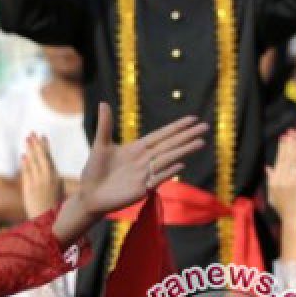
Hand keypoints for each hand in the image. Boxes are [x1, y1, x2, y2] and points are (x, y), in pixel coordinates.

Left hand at [20, 134, 62, 217]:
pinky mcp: (29, 188)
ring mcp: (38, 183)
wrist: (48, 221)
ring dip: (30, 150)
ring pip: (33, 163)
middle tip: (32, 133)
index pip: (50, 157)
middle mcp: (47, 178)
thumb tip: (50, 166)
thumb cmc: (53, 206)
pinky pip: (27, 173)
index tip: (43, 136)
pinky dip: (25, 164)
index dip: (45, 146)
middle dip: (36, 144)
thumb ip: (52, 176)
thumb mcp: (56, 188)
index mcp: (56, 177)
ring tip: (27, 139)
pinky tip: (23, 156)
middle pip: (41, 157)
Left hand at [76, 104, 206, 218]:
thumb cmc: (95, 170)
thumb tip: (103, 102)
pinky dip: (167, 172)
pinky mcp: (142, 188)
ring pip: (168, 159)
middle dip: (186, 136)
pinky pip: (157, 178)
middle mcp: (145, 160)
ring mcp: (145, 174)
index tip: (192, 119)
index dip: (176, 127)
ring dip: (183, 151)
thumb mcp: (100, 145)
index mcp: (137, 148)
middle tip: (205, 127)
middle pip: (169, 145)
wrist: (90, 194)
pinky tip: (180, 165)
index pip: (161, 135)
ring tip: (200, 142)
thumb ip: (105, 125)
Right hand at [268, 130, 295, 262]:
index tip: (283, 137)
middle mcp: (284, 179)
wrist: (294, 219)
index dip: (281, 148)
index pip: (279, 161)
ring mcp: (295, 182)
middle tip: (292, 132)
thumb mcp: (271, 194)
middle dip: (290, 144)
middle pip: (287, 158)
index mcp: (275, 181)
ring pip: (295, 162)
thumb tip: (268, 167)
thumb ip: (270, 179)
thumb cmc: (282, 208)